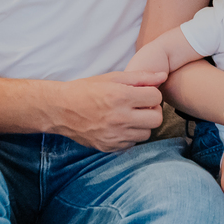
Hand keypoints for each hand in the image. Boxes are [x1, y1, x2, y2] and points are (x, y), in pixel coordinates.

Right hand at [50, 70, 167, 151]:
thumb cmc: (86, 90)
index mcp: (120, 97)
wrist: (60, 110)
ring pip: (146, 133)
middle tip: (142, 106)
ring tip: (130, 116)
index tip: (143, 93)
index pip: (156, 97)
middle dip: (152, 110)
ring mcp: (114, 135)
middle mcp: (119, 118)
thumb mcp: (112, 78)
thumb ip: (140, 77)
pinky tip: (120, 126)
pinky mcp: (109, 147)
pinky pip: (132, 143)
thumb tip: (163, 76)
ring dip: (143, 124)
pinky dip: (130, 135)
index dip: (152, 93)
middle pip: (156, 119)